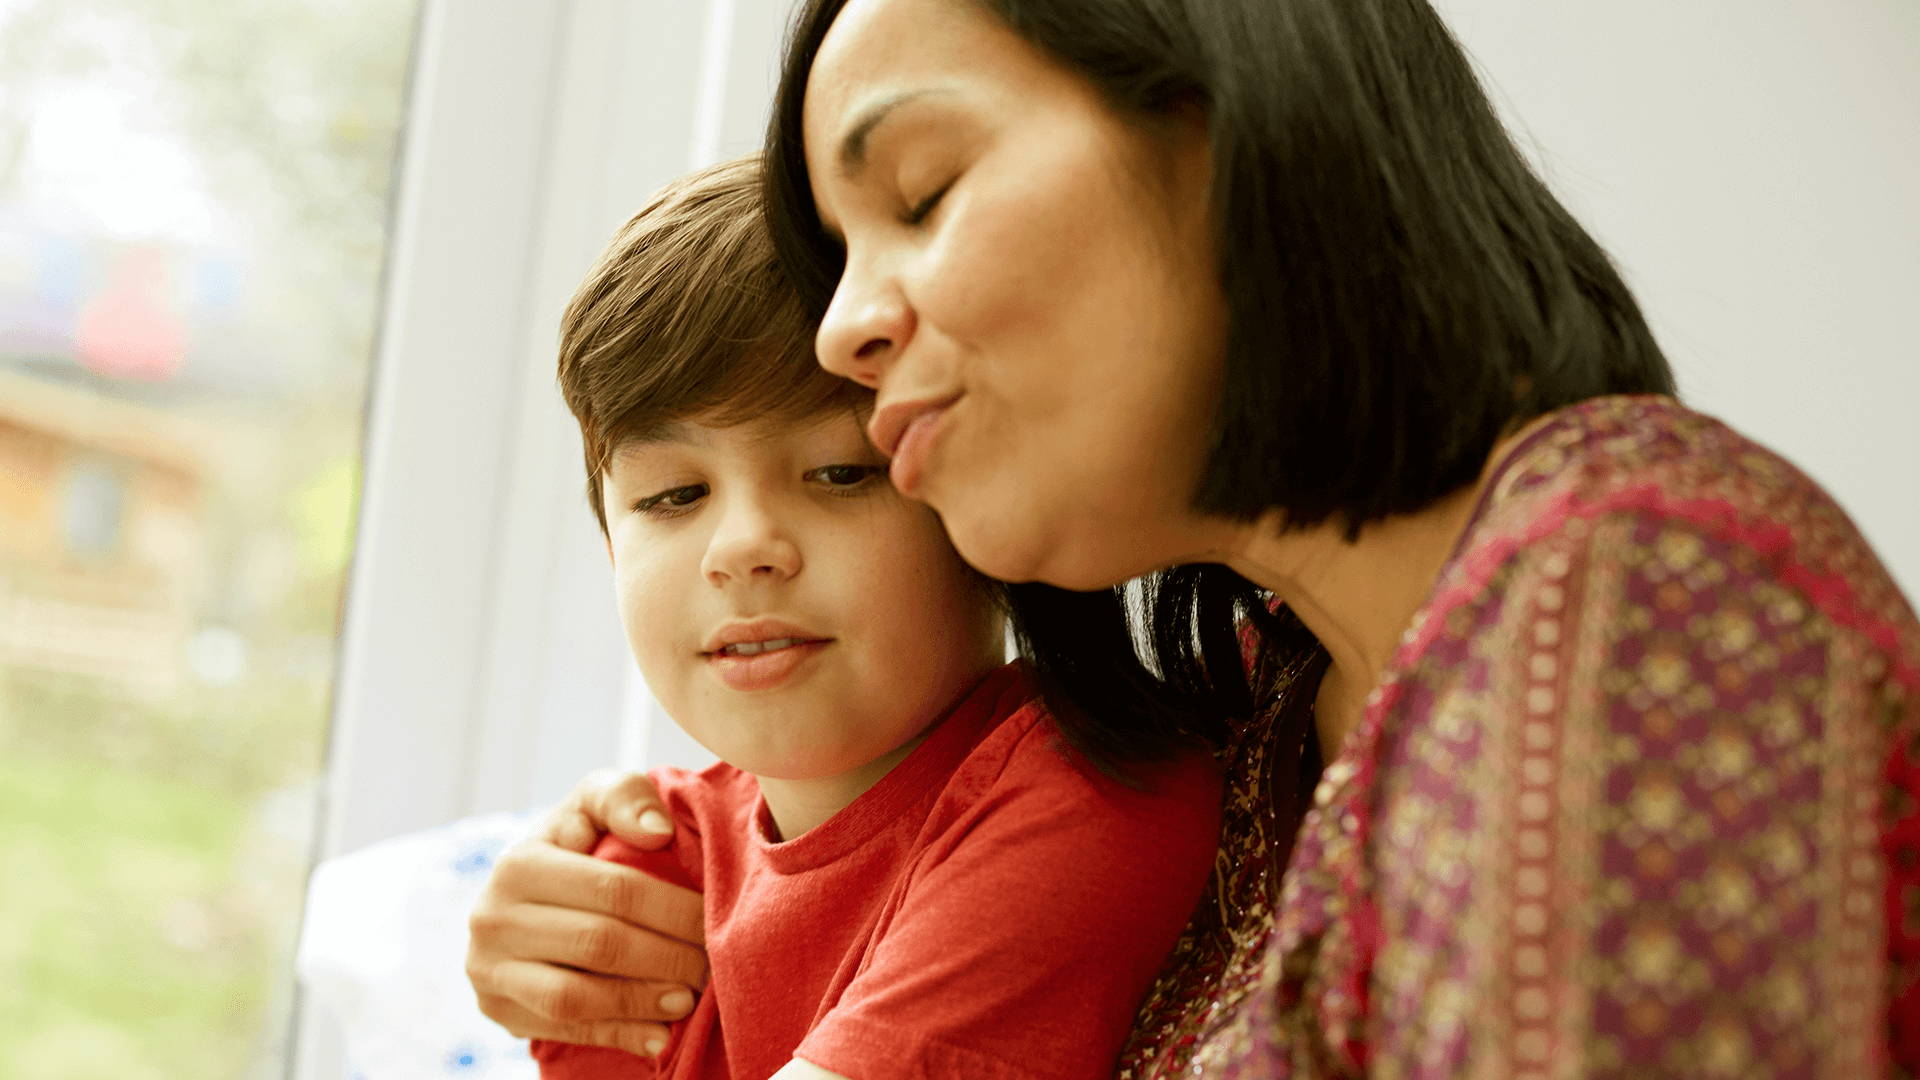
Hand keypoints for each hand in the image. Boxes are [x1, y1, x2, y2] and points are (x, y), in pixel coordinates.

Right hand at [467, 770, 706, 1056]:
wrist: (528, 894)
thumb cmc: (579, 841)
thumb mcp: (595, 802)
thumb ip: (624, 797)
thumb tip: (657, 833)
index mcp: (520, 863)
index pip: (612, 889)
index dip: (672, 908)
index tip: (713, 918)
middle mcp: (493, 917)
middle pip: (599, 945)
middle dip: (667, 957)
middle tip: (711, 964)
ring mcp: (490, 969)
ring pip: (576, 997)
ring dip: (642, 1001)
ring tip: (689, 998)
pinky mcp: (498, 1010)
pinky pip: (563, 1031)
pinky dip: (617, 1035)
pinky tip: (659, 1036)